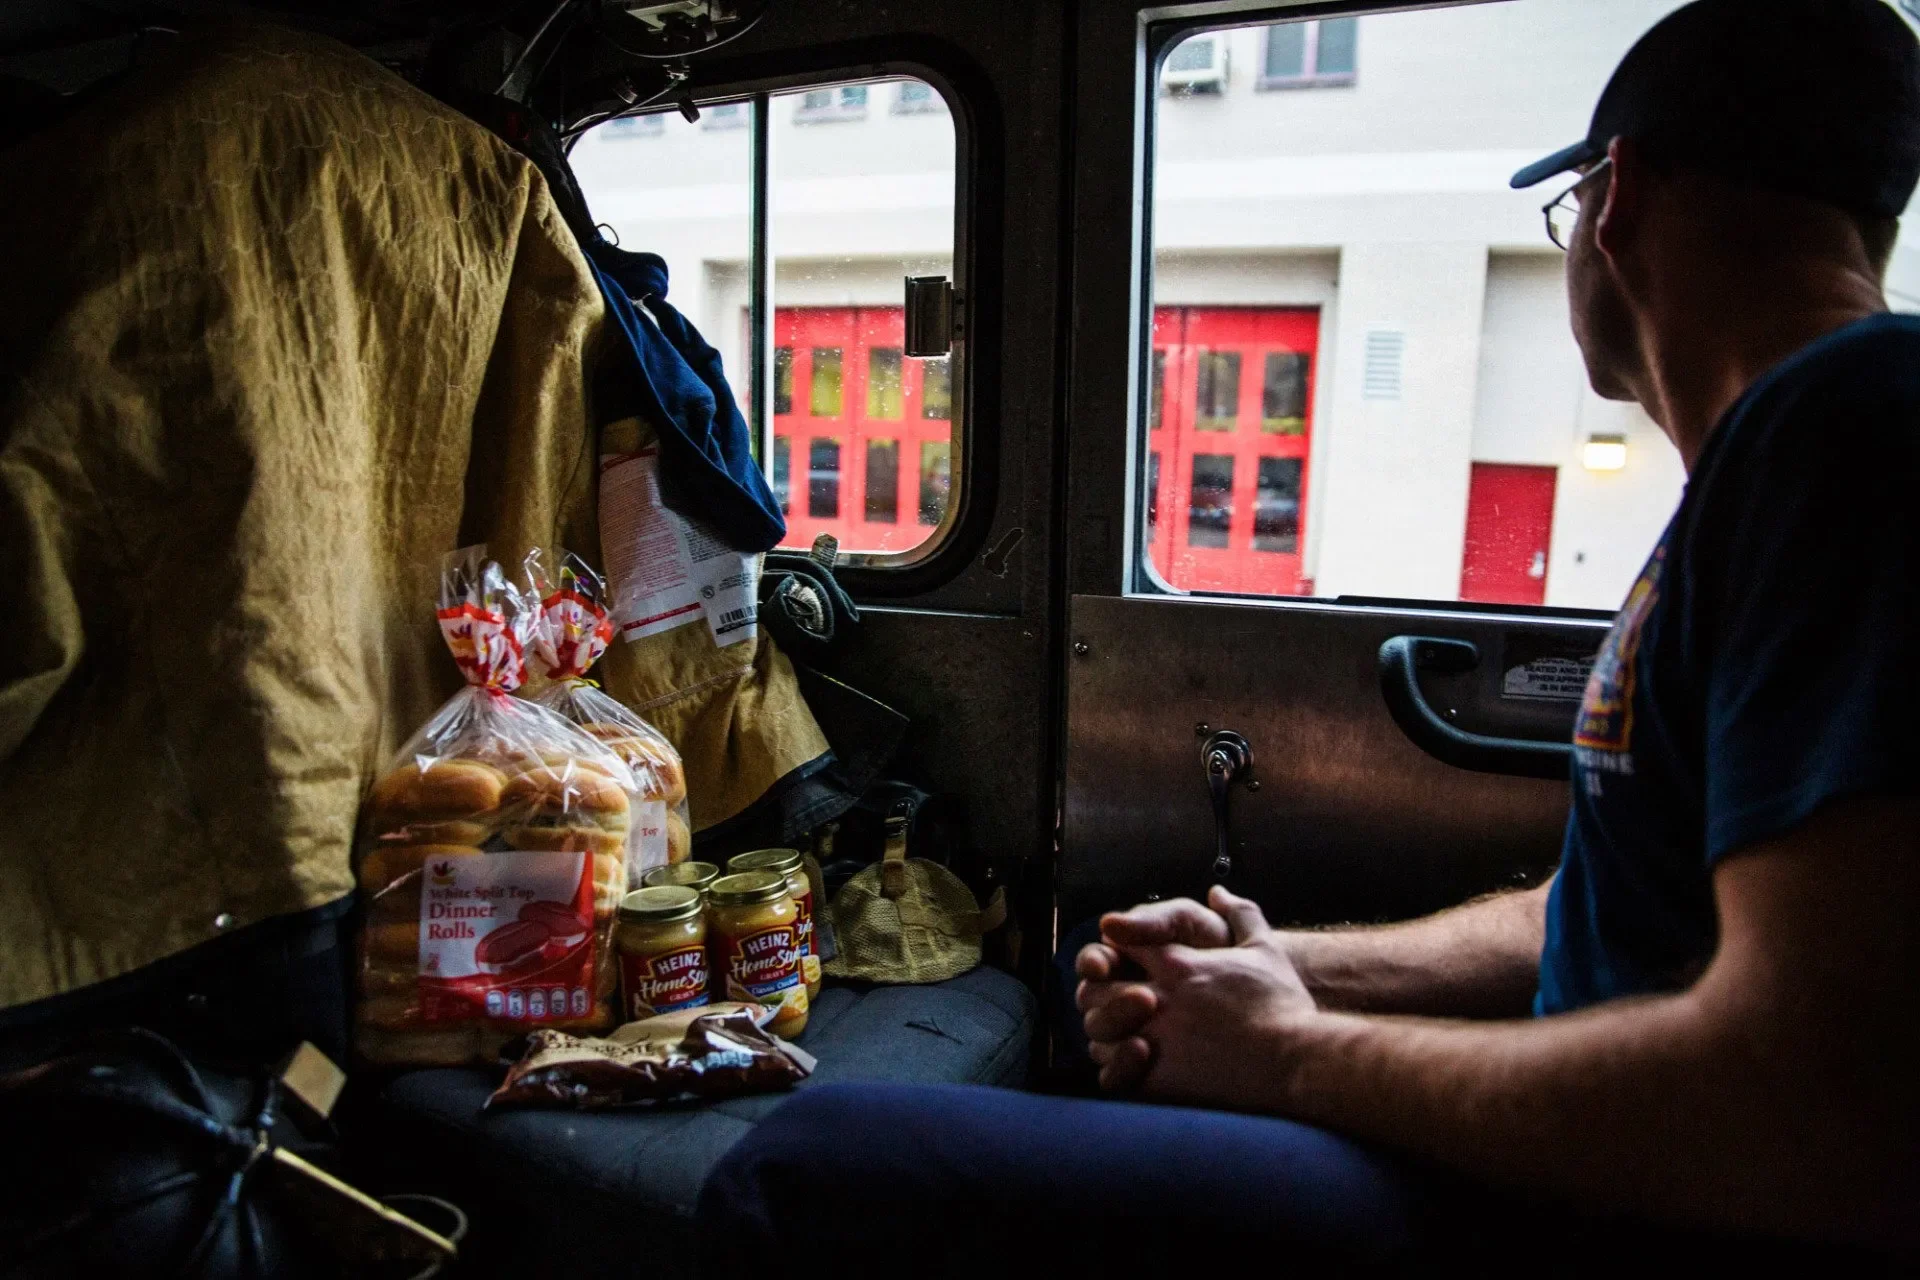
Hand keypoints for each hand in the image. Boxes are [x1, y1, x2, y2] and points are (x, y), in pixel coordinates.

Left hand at [1096, 886, 1318, 1108]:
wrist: (1296, 1062)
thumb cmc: (1283, 1006)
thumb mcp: (1265, 948)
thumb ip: (1238, 914)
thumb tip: (1218, 892)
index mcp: (1176, 963)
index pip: (1116, 944)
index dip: (1116, 953)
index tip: (1126, 966)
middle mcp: (1156, 998)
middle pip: (1095, 988)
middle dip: (1100, 993)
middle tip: (1116, 1005)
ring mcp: (1153, 1039)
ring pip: (1097, 1033)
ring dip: (1106, 1034)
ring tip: (1127, 1038)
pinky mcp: (1156, 1080)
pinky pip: (1111, 1075)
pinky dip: (1116, 1070)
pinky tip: (1136, 1069)